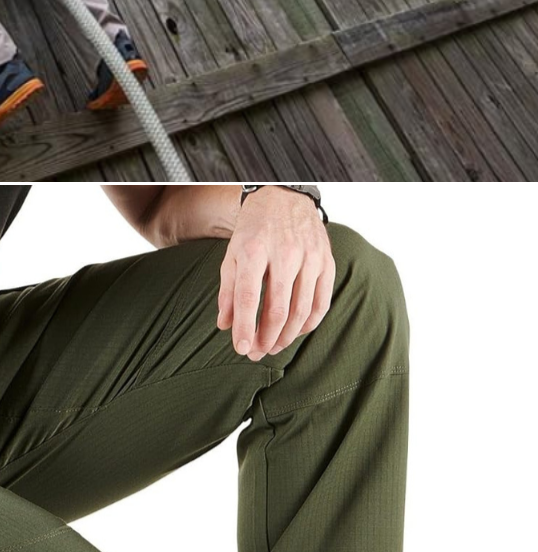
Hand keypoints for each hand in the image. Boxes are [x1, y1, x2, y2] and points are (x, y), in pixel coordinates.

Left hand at [217, 189, 334, 360]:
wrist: (284, 198)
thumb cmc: (254, 230)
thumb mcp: (232, 253)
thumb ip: (228, 290)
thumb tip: (225, 325)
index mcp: (253, 250)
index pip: (248, 296)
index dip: (244, 327)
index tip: (241, 348)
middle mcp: (284, 254)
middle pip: (277, 309)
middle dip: (265, 338)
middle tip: (256, 353)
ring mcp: (309, 258)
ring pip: (301, 311)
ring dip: (286, 336)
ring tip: (272, 347)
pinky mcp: (327, 262)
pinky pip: (322, 303)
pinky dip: (308, 324)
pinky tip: (295, 333)